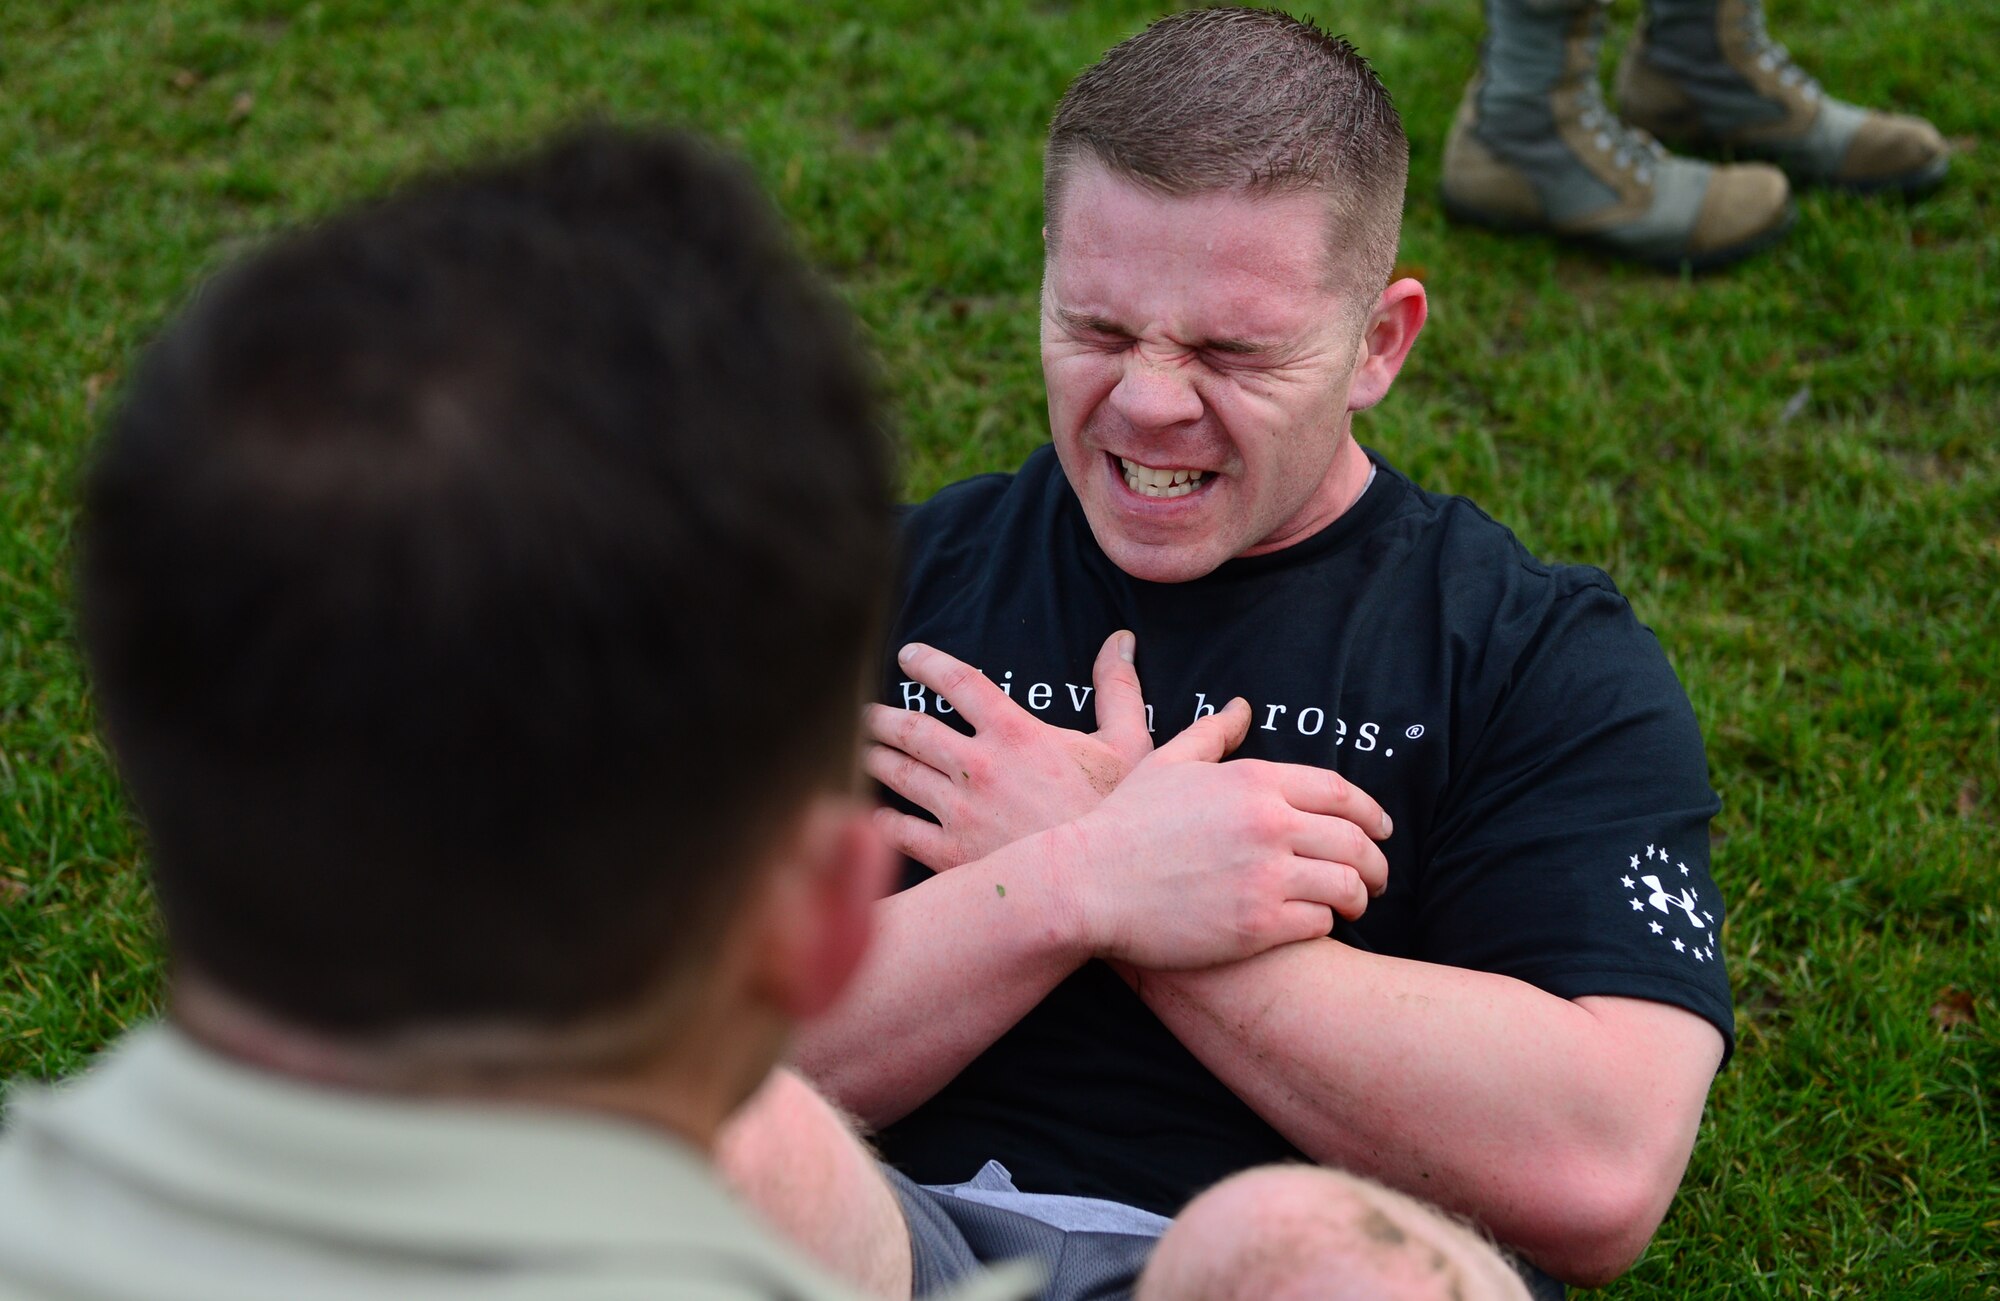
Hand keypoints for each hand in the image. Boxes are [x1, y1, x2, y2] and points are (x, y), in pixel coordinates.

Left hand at [866, 632, 1151, 870]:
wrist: (1100, 886)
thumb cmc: (1116, 814)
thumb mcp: (1129, 743)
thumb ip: (1118, 689)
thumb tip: (1121, 641)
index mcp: (1014, 732)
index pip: (958, 681)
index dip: (928, 663)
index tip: (908, 655)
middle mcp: (978, 766)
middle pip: (913, 729)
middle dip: (883, 718)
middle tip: (868, 713)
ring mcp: (960, 811)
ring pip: (899, 774)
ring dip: (876, 758)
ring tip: (863, 750)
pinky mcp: (951, 855)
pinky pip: (901, 831)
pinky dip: (883, 818)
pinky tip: (875, 813)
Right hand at [1062, 700, 1392, 969]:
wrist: (1087, 885)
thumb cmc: (1124, 824)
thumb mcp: (1167, 764)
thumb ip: (1212, 734)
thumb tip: (1243, 707)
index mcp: (1253, 781)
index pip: (1339, 793)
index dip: (1371, 812)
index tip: (1383, 829)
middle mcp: (1268, 825)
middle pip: (1355, 841)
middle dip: (1378, 861)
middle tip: (1380, 875)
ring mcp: (1265, 876)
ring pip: (1347, 885)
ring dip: (1359, 896)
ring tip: (1355, 904)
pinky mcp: (1257, 925)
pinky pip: (1318, 924)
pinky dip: (1324, 924)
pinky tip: (1314, 924)